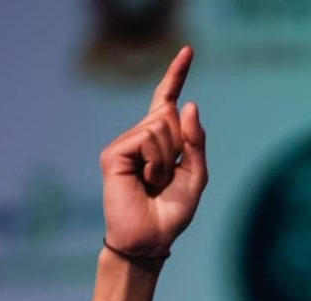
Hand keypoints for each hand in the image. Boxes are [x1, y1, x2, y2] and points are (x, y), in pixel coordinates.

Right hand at [99, 45, 207, 256]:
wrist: (151, 239)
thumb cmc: (172, 211)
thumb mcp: (196, 175)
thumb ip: (195, 142)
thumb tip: (188, 105)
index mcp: (160, 141)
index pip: (166, 101)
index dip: (176, 75)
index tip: (188, 51)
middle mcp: (139, 137)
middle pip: (169, 116)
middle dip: (179, 147)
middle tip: (166, 177)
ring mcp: (125, 144)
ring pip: (160, 128)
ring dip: (167, 159)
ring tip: (156, 182)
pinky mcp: (114, 153)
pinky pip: (147, 139)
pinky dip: (155, 161)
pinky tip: (146, 180)